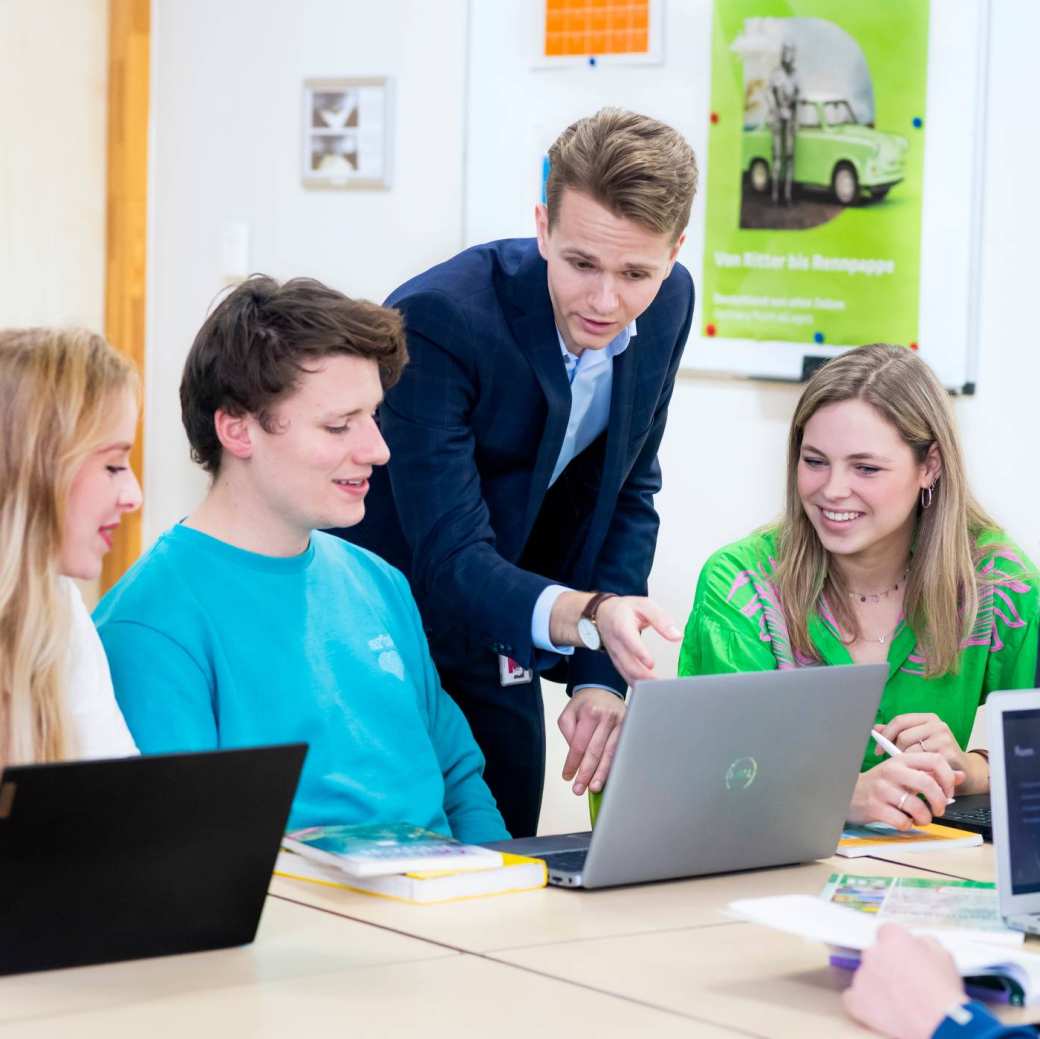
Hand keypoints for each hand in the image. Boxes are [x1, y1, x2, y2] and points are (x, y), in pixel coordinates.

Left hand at [558, 688, 625, 795]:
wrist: (604, 690)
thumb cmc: (586, 704)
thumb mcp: (569, 713)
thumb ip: (568, 733)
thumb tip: (575, 756)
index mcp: (590, 712)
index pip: (579, 744)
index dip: (573, 763)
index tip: (567, 776)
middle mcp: (608, 718)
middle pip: (596, 751)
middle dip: (587, 773)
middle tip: (579, 789)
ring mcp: (622, 723)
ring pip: (611, 754)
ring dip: (602, 774)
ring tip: (594, 788)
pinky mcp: (630, 729)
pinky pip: (621, 751)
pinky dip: (615, 765)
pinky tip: (610, 777)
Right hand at [594, 596, 680, 684]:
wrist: (603, 614)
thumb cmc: (625, 609)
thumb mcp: (644, 605)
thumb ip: (661, 619)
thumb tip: (677, 636)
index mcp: (621, 625)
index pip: (629, 641)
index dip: (639, 653)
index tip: (651, 664)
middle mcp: (616, 643)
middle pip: (628, 664)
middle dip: (644, 676)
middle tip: (662, 684)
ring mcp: (615, 655)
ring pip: (627, 674)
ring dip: (643, 684)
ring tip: (660, 689)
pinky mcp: (617, 663)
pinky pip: (626, 676)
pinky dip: (638, 685)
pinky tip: (651, 690)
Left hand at [843, 924, 965, 1038]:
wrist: (941, 1024)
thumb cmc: (945, 991)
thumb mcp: (943, 955)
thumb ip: (924, 942)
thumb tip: (915, 942)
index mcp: (892, 938)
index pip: (886, 932)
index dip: (896, 946)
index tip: (902, 956)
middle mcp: (872, 953)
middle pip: (874, 953)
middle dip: (886, 964)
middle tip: (902, 980)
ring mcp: (862, 976)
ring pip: (865, 975)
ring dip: (876, 983)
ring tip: (897, 1000)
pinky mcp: (857, 1000)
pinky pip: (852, 997)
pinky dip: (862, 1002)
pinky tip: (878, 1008)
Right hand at [848, 753, 964, 828]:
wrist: (847, 792)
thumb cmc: (880, 784)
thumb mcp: (905, 773)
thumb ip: (932, 774)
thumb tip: (961, 776)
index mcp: (901, 760)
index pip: (935, 760)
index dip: (948, 778)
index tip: (948, 792)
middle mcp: (892, 771)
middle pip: (928, 783)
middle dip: (940, 802)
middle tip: (939, 809)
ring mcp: (882, 789)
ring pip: (917, 807)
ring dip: (925, 818)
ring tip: (920, 818)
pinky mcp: (874, 806)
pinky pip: (902, 821)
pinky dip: (907, 825)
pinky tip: (903, 820)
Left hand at [874, 714, 987, 794]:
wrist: (963, 770)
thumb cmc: (936, 754)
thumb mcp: (916, 740)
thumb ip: (897, 734)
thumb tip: (875, 728)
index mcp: (928, 718)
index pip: (899, 721)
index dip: (886, 735)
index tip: (878, 750)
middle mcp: (937, 725)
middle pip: (903, 737)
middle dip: (896, 752)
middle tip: (899, 763)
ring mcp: (944, 739)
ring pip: (911, 751)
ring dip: (908, 763)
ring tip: (913, 768)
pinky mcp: (948, 754)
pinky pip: (922, 764)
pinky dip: (918, 771)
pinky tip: (921, 774)